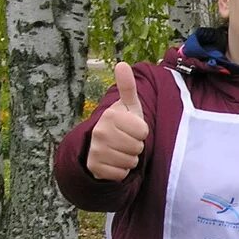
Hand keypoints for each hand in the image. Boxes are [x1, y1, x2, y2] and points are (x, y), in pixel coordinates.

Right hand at [85, 61, 149, 180]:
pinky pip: (121, 174)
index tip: (131, 128)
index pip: (143, 131)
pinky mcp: (95, 168)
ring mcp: (96, 150)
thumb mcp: (128, 107)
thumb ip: (127, 87)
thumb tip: (122, 64)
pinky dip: (121, 171)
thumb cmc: (121, 124)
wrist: (101, 146)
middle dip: (136, 146)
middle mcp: (100, 132)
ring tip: (120, 150)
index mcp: (111, 115)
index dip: (141, 132)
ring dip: (129, 159)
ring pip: (131, 162)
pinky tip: (113, 162)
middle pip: (138, 147)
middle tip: (125, 141)